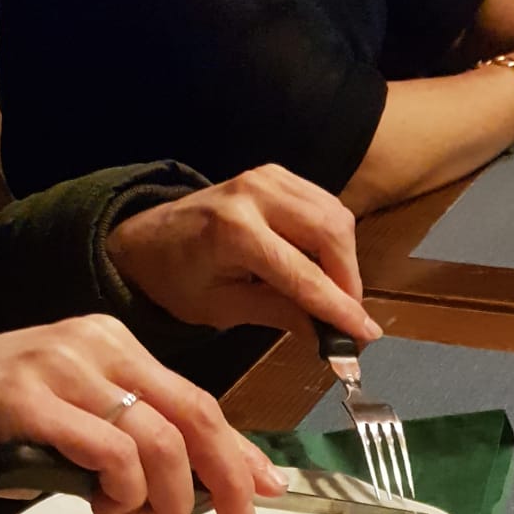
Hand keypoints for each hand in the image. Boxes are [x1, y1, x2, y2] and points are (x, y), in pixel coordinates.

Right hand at [0, 316, 287, 513]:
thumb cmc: (1, 427)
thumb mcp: (82, 425)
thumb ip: (139, 445)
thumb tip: (207, 487)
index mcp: (115, 344)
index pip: (196, 399)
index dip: (238, 450)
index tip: (267, 488)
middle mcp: (96, 346)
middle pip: (193, 415)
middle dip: (225, 476)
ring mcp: (63, 369)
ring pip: (158, 441)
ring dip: (168, 499)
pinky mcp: (31, 402)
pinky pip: (109, 452)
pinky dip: (122, 490)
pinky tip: (106, 506)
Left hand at [106, 164, 382, 340]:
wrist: (148, 239)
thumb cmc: (179, 281)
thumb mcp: (225, 309)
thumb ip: (280, 315)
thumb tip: (331, 338)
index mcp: (234, 232)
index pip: (302, 274)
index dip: (338, 307)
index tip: (365, 335)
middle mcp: (255, 194)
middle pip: (330, 233)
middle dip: (348, 280)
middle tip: (349, 319)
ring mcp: (268, 177)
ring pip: (334, 215)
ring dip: (345, 260)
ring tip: (337, 298)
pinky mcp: (276, 175)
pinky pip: (324, 205)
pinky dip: (333, 240)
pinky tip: (324, 268)